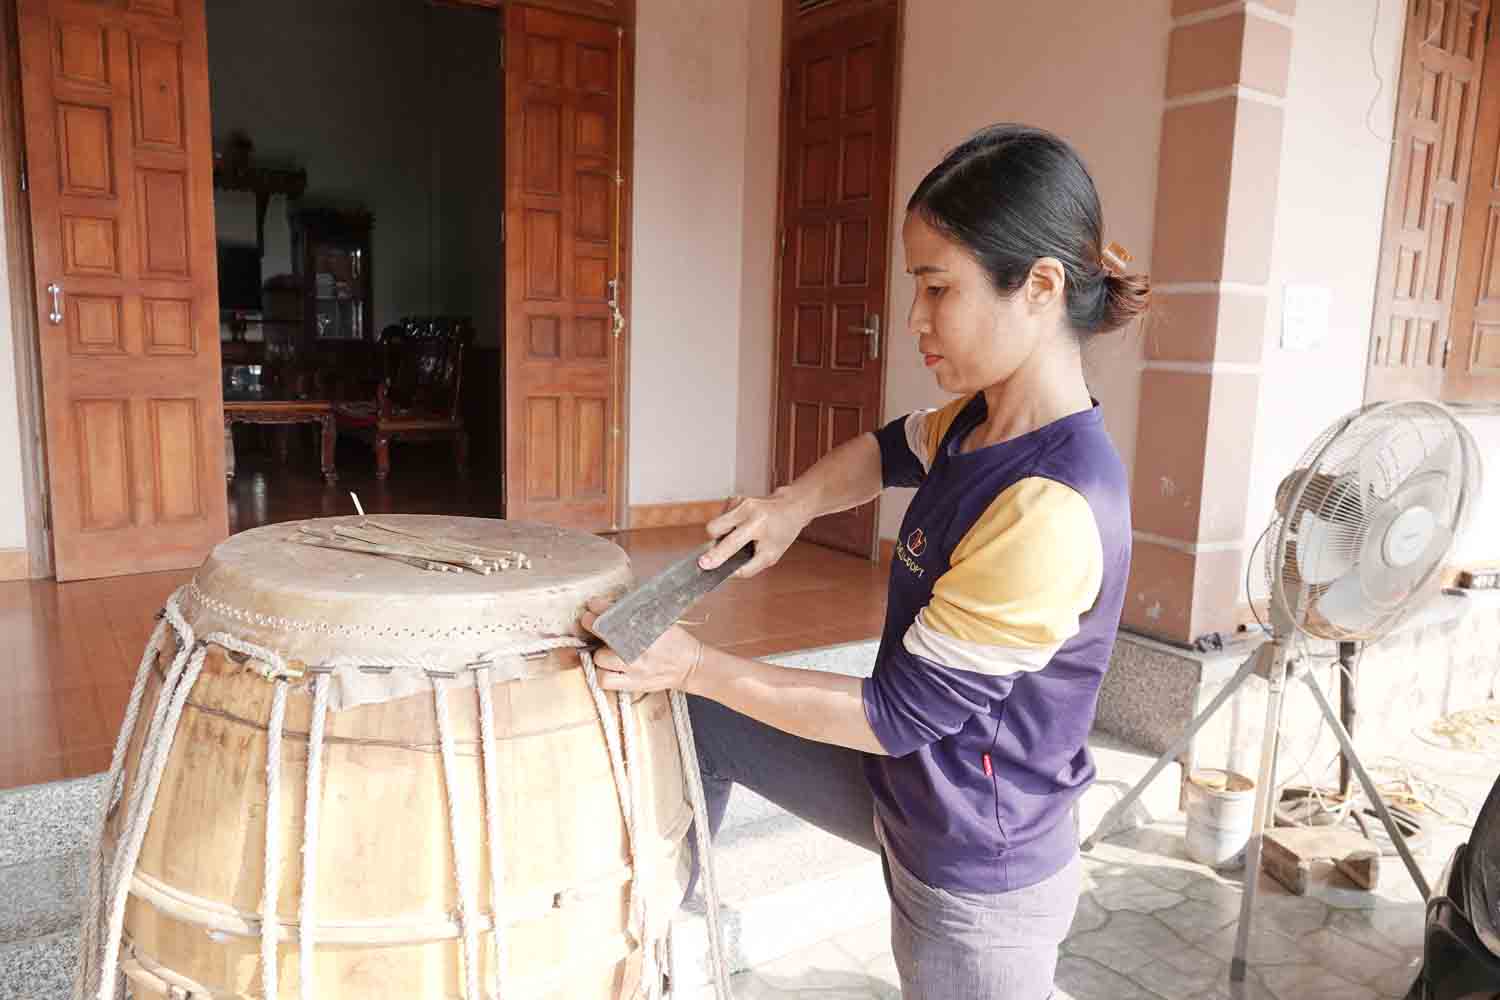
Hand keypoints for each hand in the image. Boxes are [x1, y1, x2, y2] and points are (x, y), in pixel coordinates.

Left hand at [579, 596, 706, 692]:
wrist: (690, 665)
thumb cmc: (674, 639)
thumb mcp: (659, 618)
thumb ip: (635, 613)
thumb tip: (608, 605)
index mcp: (646, 626)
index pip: (611, 612)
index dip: (597, 606)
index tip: (593, 605)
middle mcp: (638, 647)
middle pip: (601, 634)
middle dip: (594, 628)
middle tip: (594, 625)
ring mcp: (634, 668)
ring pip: (599, 659)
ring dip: (599, 653)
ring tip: (606, 650)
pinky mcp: (632, 684)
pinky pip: (604, 680)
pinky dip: (602, 674)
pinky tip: (609, 668)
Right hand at [699, 490, 808, 578]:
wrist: (789, 508)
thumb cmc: (781, 534)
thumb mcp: (771, 556)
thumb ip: (749, 568)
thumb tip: (728, 574)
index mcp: (758, 524)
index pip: (732, 543)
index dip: (717, 555)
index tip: (703, 564)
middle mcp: (746, 509)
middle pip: (714, 528)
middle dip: (715, 541)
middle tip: (728, 548)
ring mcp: (739, 501)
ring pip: (716, 523)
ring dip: (723, 534)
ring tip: (741, 535)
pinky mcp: (734, 498)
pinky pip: (721, 518)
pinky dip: (728, 526)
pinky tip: (742, 526)